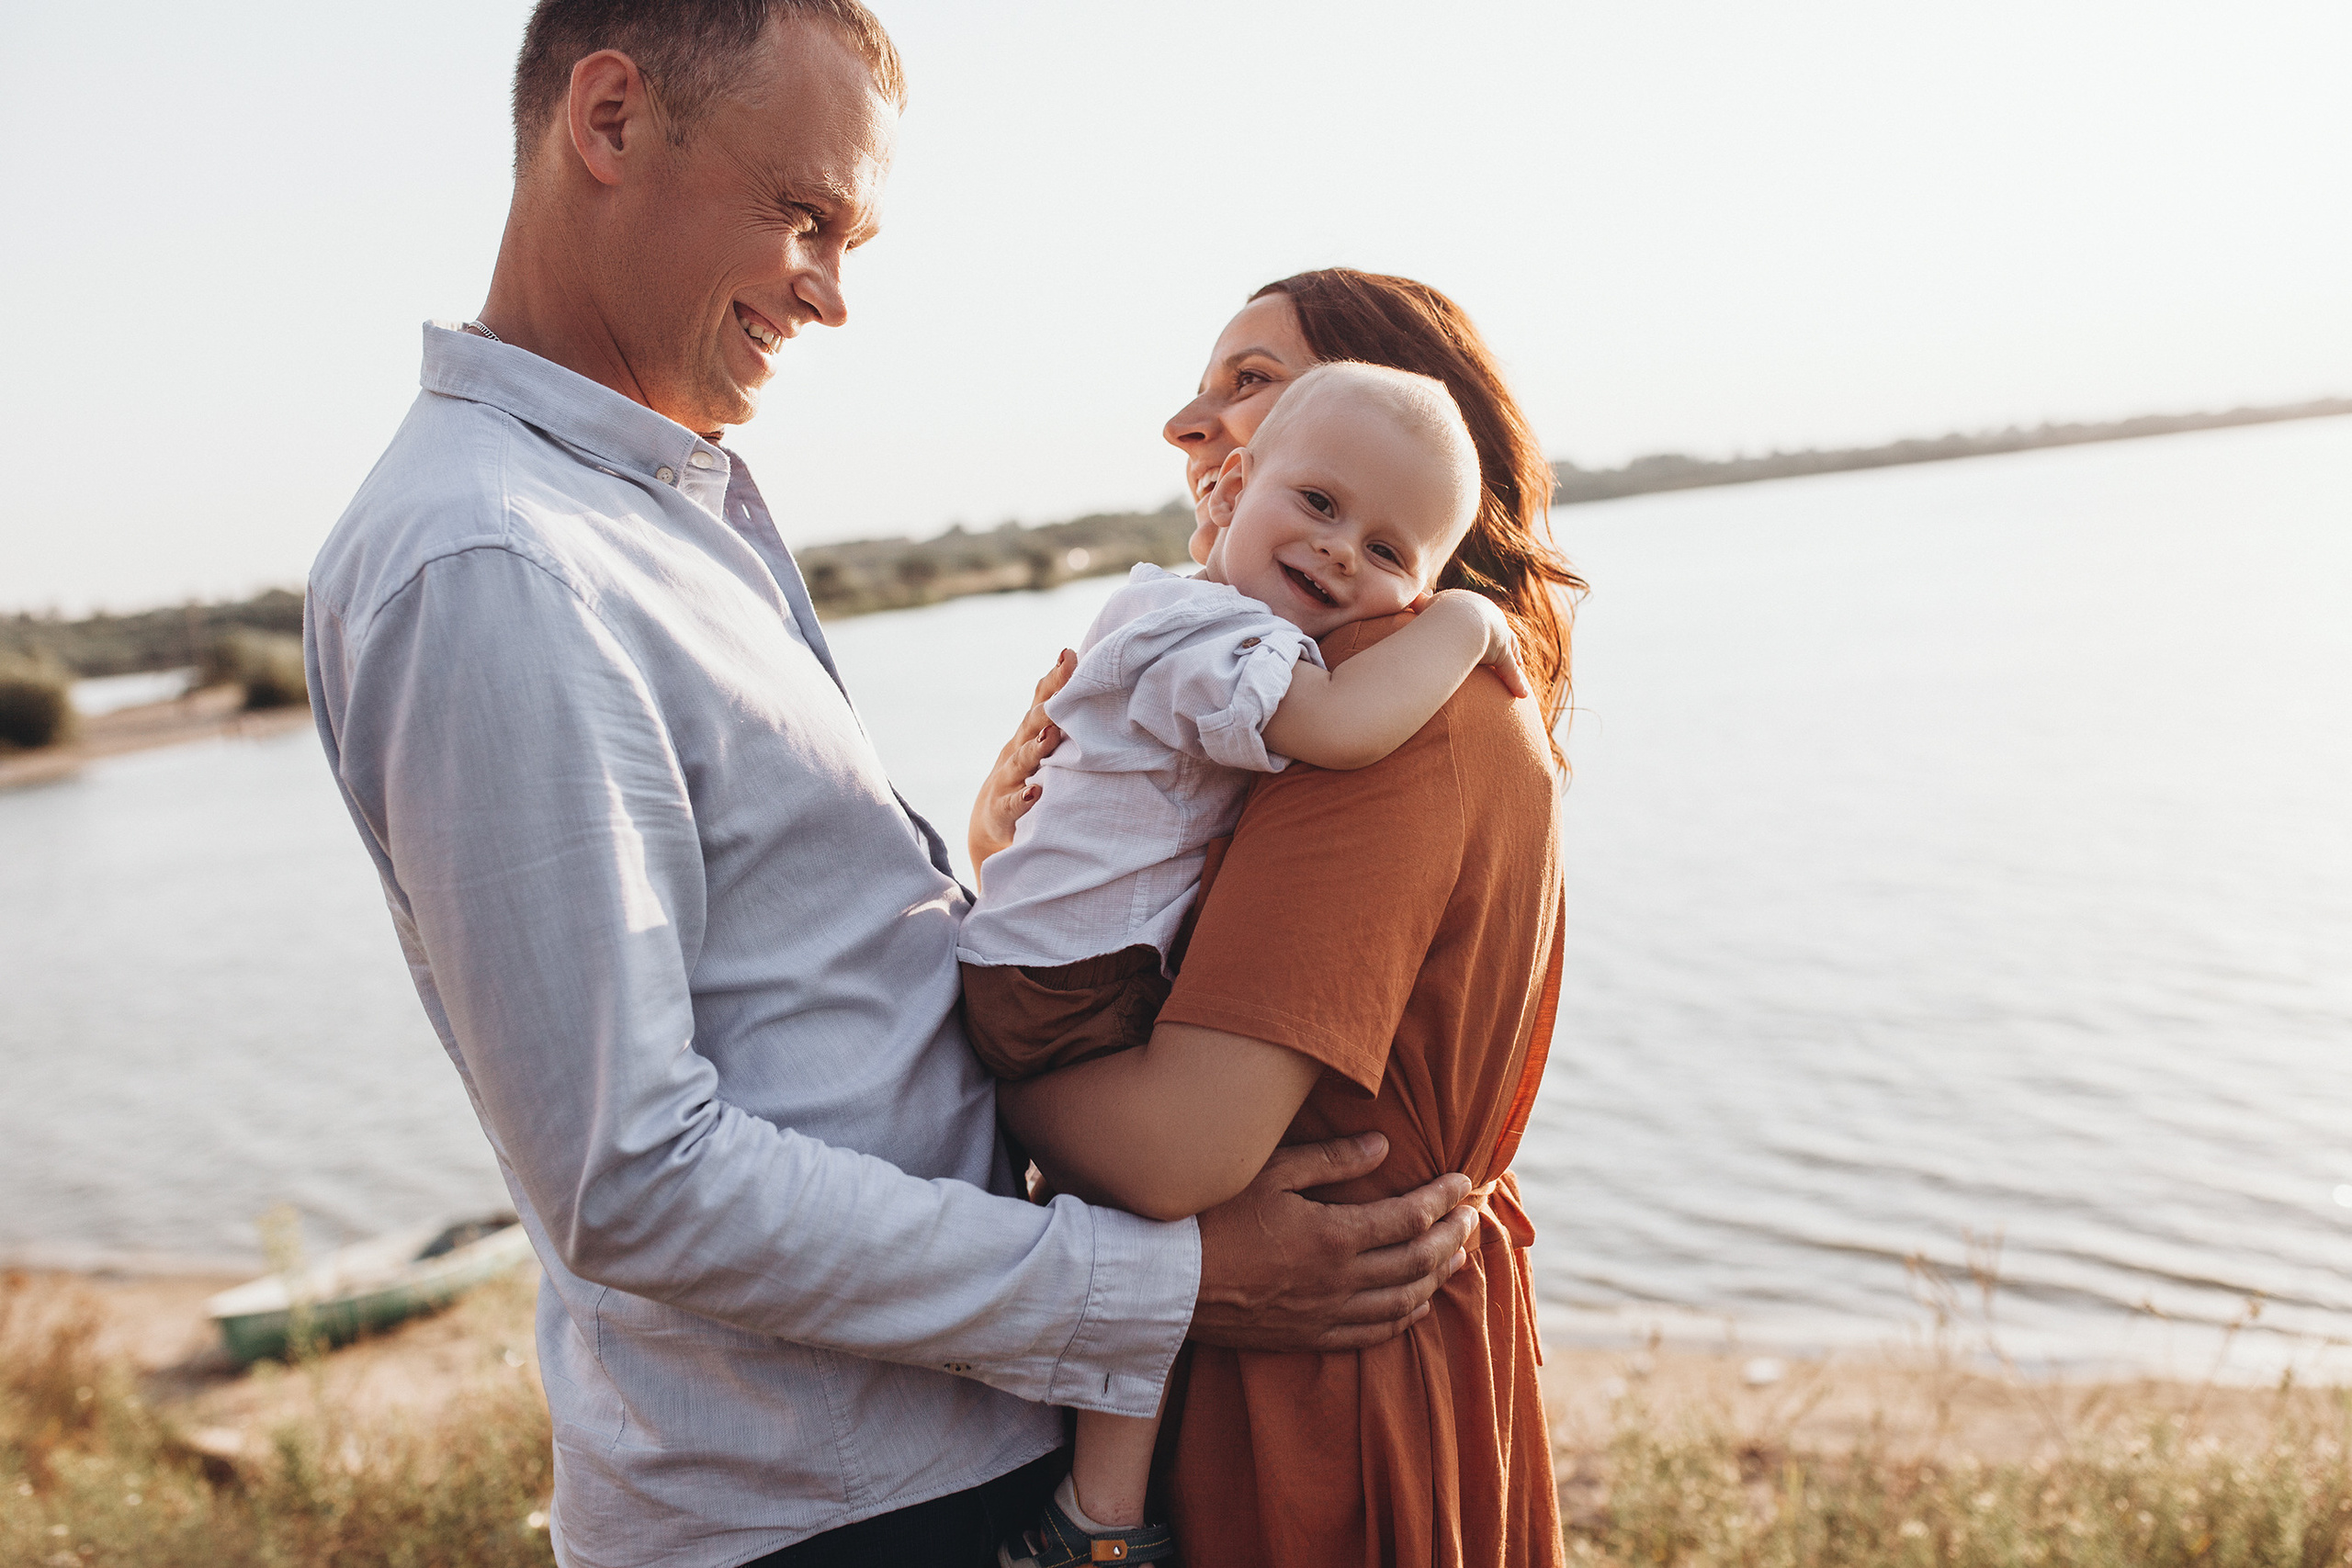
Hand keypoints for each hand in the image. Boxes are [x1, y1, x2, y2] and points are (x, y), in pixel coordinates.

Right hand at [968, 649, 1074, 873]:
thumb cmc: (1027, 775)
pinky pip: (1011, 805)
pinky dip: (1022, 799)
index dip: (1056, 679)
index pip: (1042, 701)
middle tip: (1065, 683)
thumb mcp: (1040, 745)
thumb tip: (1086, 680)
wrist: (991, 823)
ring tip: (1050, 736)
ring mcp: (1006, 779)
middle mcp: (1015, 750)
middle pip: (1030, 724)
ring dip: (1035, 748)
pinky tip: (1034, 793)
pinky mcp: (1000, 811)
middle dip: (1048, 703)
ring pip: (1020, 761)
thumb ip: (1061, 718)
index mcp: (1028, 733)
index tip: (1070, 654)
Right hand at [1190, 1133, 1477, 1351]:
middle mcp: (1340, 1281)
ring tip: (1456, 1258)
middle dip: (1452, 1237)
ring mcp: (1325, 1314)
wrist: (1164, 1281)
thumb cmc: (1209, 1215)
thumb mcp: (1268, 1171)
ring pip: (1402, 1302)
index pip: (1409, 1217)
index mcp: (1334, 1236)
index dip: (1443, 1199)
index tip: (1463, 1182)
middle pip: (1417, 1261)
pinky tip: (1415, 1306)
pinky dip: (1403, 1319)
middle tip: (1472, 1218)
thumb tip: (1383, 1146)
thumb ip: (1330, 1160)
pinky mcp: (1307, 1337)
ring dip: (1436, 1278)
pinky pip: (1372, 1335)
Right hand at [1427, 589, 1529, 699]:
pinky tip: (1521, 694)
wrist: (1454, 620)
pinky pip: (1510, 670)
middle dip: (1505, 640)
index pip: (1482, 616)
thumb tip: (1409, 597)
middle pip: (1501, 630)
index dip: (1485, 625)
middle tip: (1509, 650)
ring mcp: (1499, 634)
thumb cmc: (1436, 613)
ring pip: (1510, 648)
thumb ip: (1417, 604)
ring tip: (1518, 666)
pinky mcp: (1502, 653)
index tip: (1489, 633)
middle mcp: (1490, 616)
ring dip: (1514, 658)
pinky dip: (1516, 682)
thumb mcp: (1424, 606)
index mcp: (1473, 605)